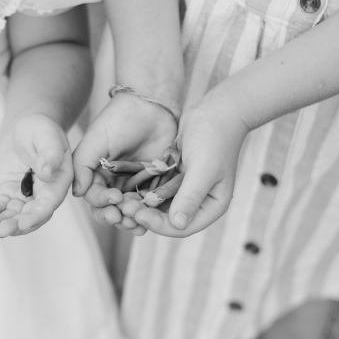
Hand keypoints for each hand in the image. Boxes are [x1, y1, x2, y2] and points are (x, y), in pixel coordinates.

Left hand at [0, 113, 72, 236]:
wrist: (24, 126)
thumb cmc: (41, 129)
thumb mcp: (48, 136)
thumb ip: (50, 154)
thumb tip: (46, 173)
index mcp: (59, 182)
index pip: (49, 204)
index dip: (36, 215)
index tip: (23, 223)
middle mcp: (44, 193)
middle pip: (31, 215)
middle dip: (17, 225)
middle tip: (2, 231)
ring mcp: (26, 194)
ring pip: (16, 214)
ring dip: (4, 221)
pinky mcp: (10, 192)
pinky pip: (3, 205)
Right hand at [72, 91, 178, 228]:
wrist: (151, 106)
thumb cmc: (119, 119)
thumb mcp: (95, 140)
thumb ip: (82, 166)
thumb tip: (77, 192)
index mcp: (96, 174)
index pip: (94, 197)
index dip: (102, 202)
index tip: (114, 198)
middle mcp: (113, 183)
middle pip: (110, 209)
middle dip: (115, 217)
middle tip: (122, 217)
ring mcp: (134, 185)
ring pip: (129, 211)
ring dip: (131, 219)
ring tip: (137, 222)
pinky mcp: (153, 184)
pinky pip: (149, 205)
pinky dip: (148, 214)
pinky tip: (149, 220)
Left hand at [120, 91, 248, 237]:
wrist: (216, 111)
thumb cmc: (214, 138)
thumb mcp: (203, 168)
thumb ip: (190, 197)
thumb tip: (178, 225)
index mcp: (212, 206)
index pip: (183, 227)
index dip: (159, 225)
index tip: (139, 215)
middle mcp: (199, 203)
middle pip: (168, 220)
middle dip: (147, 216)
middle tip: (124, 209)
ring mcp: (186, 192)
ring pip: (159, 208)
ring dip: (141, 206)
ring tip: (121, 202)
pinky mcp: (175, 180)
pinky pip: (156, 192)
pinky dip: (143, 193)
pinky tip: (126, 191)